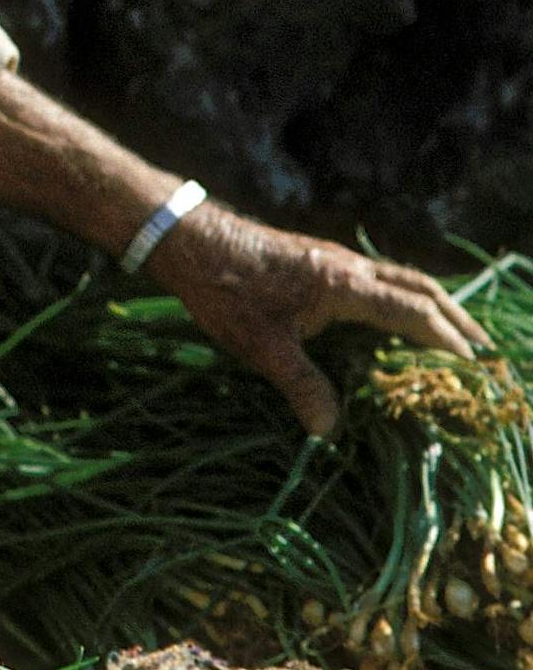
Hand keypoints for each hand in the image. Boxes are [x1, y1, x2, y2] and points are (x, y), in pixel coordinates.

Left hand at [149, 204, 489, 438]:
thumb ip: (301, 386)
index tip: (474, 369)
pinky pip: (378, 275)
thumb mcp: (261, 346)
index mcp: (346, 286)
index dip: (447, 342)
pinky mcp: (317, 257)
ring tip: (452, 333)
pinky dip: (402, 295)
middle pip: (420, 289)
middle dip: (455, 319)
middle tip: (482, 351)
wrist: (188, 238)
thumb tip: (329, 431)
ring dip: (432, 304)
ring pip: (400, 277)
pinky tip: (393, 314)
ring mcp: (335, 258)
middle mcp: (350, 266)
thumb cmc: (225, 291)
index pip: (415, 314)